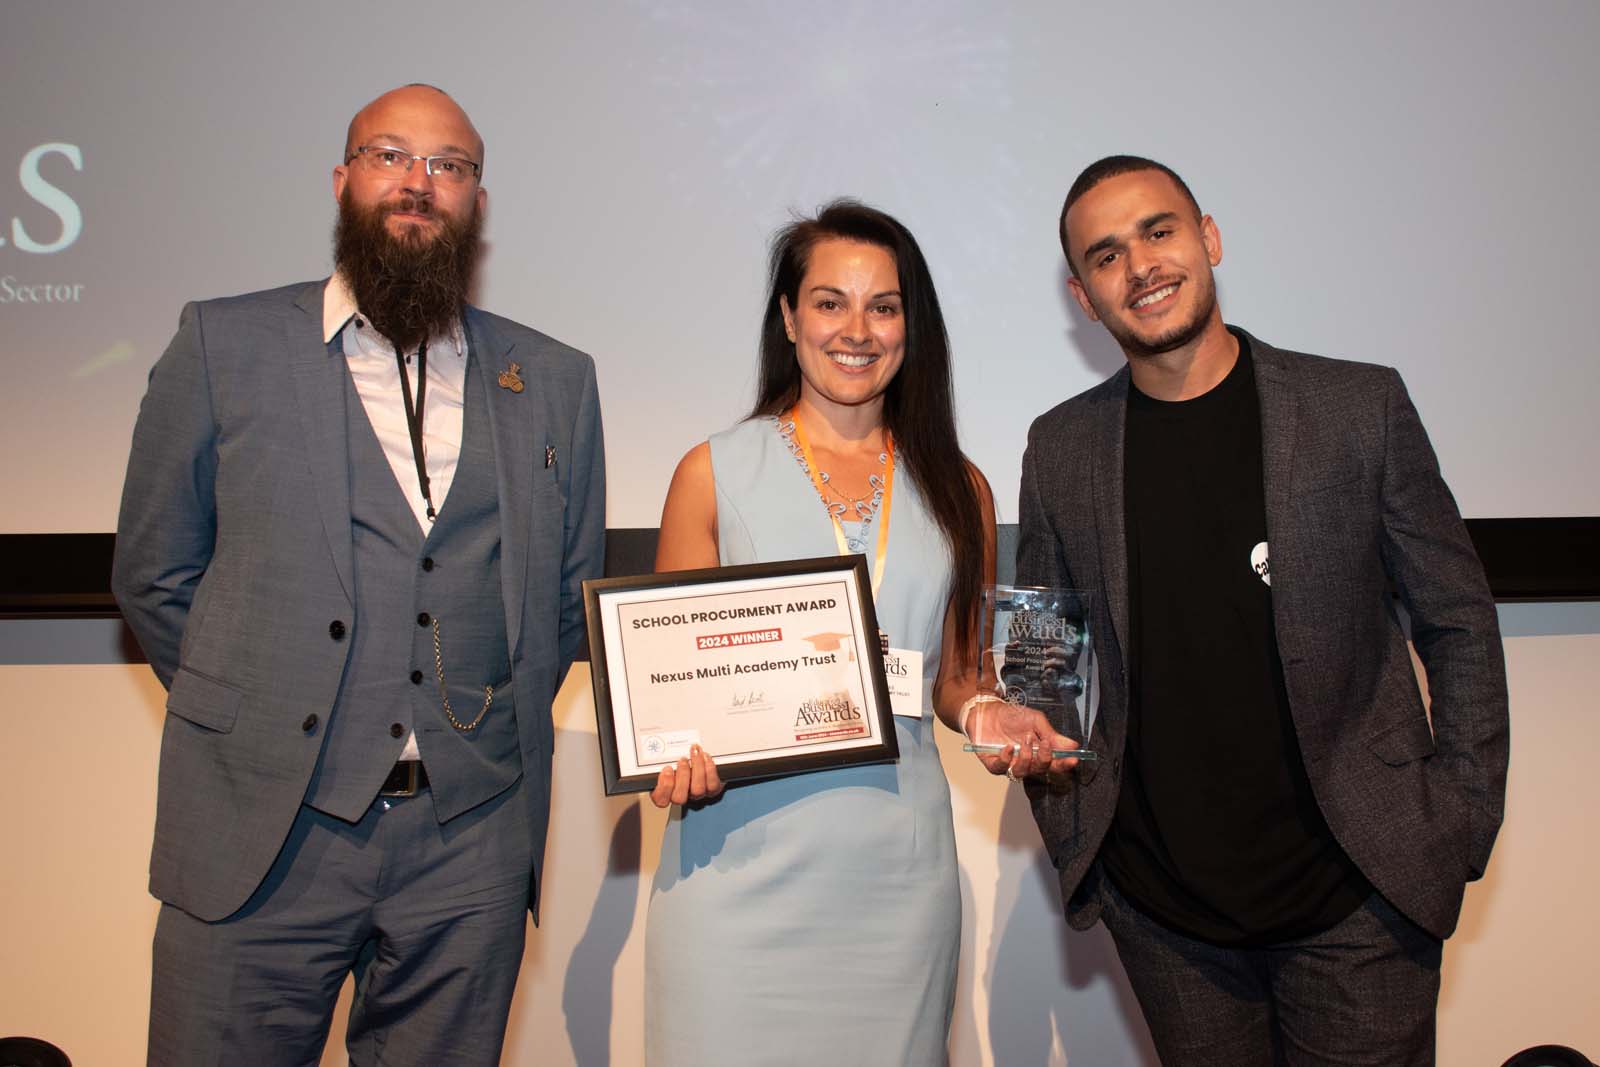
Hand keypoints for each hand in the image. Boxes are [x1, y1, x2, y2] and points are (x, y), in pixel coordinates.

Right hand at [649, 744, 724, 807]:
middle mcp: (682, 796)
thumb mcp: (664, 760)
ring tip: (695, 753)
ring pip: (697, 790)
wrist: (699, 764)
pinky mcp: (712, 790)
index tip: (667, 769)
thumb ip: (660, 760)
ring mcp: (697, 795)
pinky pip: (712, 785)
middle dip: (682, 775)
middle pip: (679, 797)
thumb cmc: (678, 763)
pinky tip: (705, 757)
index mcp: (666, 792)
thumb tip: (654, 752)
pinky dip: (709, 769)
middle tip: (683, 759)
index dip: (664, 786)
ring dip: (697, 768)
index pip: (660, 800)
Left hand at [967, 699, 1081, 782]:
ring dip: (1027, 757)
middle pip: (1040, 770)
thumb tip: (1073, 745)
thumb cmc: (1012, 716)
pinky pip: (1001, 768)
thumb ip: (1052, 734)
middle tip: (1045, 744)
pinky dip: (1006, 759)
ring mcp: (1010, 764)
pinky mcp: (993, 764)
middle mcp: (1026, 761)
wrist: (988, 710)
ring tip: (1025, 740)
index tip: (1073, 760)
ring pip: (1022, 772)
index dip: (1065, 764)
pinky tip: (1008, 748)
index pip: (1055, 763)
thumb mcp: (1036, 720)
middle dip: (1045, 759)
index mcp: (1039, 752)